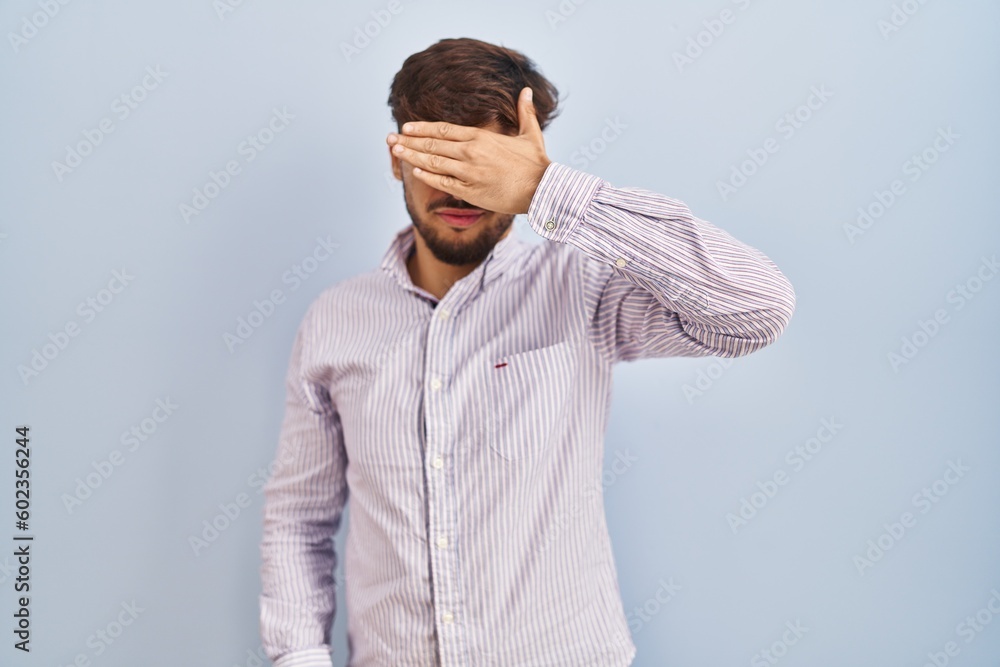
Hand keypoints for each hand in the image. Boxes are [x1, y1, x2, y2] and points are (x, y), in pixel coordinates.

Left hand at [386, 87, 551, 214]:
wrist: (543, 189)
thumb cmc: (537, 164)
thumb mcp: (530, 134)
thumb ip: (524, 112)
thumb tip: (527, 91)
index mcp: (481, 137)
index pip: (444, 130)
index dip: (422, 128)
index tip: (406, 126)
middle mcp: (471, 152)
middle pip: (433, 144)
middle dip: (409, 140)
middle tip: (390, 138)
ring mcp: (468, 172)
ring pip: (433, 162)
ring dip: (412, 155)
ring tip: (395, 151)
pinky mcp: (470, 191)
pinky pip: (442, 182)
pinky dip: (427, 175)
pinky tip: (413, 170)